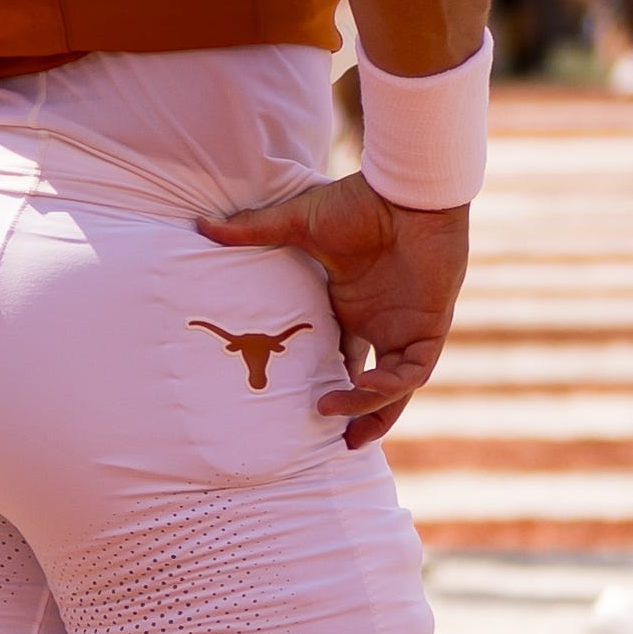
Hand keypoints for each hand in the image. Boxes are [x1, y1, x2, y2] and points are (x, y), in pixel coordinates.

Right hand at [199, 177, 470, 447]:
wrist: (406, 191)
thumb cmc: (359, 202)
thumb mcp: (298, 222)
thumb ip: (252, 230)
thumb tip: (202, 225)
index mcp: (352, 307)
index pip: (340, 359)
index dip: (328, 384)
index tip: (300, 406)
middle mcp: (380, 323)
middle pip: (371, 385)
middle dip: (356, 416)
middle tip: (332, 442)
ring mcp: (406, 328)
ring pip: (393, 388)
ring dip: (367, 407)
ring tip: (331, 412)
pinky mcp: (430, 327)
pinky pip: (413, 372)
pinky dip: (391, 386)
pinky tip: (363, 385)